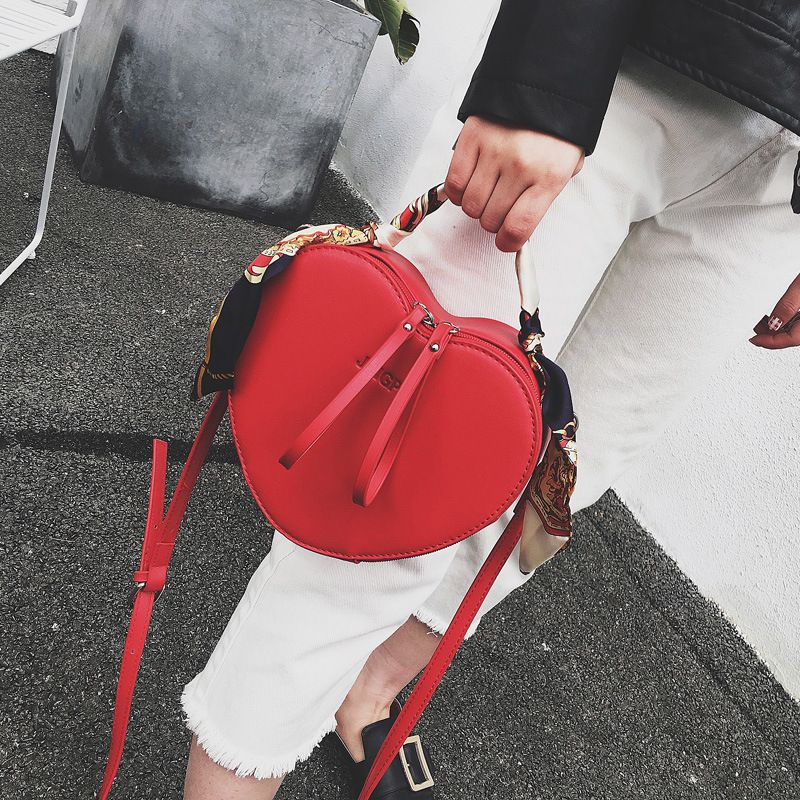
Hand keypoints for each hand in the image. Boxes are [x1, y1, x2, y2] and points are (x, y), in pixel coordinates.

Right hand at [444, 115, 583, 252]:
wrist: (544, 80)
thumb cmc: (555, 128)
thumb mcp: (565, 165)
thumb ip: (543, 196)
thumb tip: (519, 225)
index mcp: (548, 177)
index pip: (518, 229)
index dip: (508, 242)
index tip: (506, 240)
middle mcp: (520, 167)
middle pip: (490, 221)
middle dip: (492, 221)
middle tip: (498, 208)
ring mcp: (494, 152)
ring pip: (469, 206)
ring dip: (474, 206)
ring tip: (485, 192)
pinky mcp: (472, 138)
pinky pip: (453, 182)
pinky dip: (457, 191)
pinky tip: (468, 184)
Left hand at [750, 273, 799, 348]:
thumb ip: (788, 305)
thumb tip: (773, 324)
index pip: (792, 339)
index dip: (771, 342)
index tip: (754, 339)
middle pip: (795, 337)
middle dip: (773, 336)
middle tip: (755, 332)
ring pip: (798, 330)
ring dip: (781, 329)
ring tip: (764, 323)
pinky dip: (790, 321)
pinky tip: (780, 316)